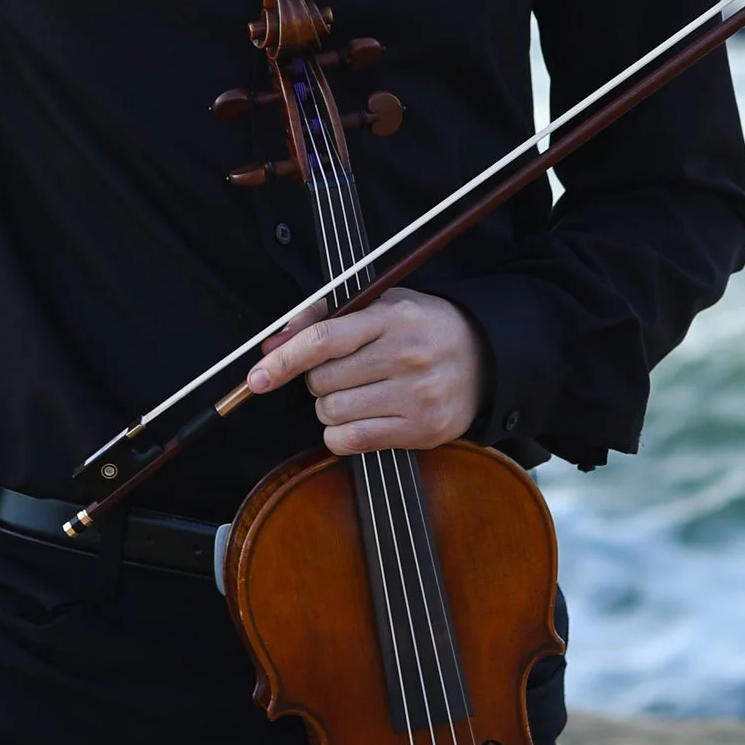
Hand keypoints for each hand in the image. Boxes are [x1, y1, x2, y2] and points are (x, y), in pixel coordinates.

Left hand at [245, 291, 486, 455]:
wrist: (487, 359)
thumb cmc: (424, 328)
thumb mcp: (381, 304)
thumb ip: (323, 316)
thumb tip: (272, 344)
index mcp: (392, 317)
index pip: (324, 339)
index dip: (283, 359)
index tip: (257, 377)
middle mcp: (404, 355)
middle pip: (322, 380)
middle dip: (317, 380)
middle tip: (342, 373)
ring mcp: (415, 395)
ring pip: (333, 412)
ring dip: (330, 408)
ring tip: (357, 394)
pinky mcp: (421, 429)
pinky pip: (352, 440)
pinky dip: (340, 434)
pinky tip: (358, 419)